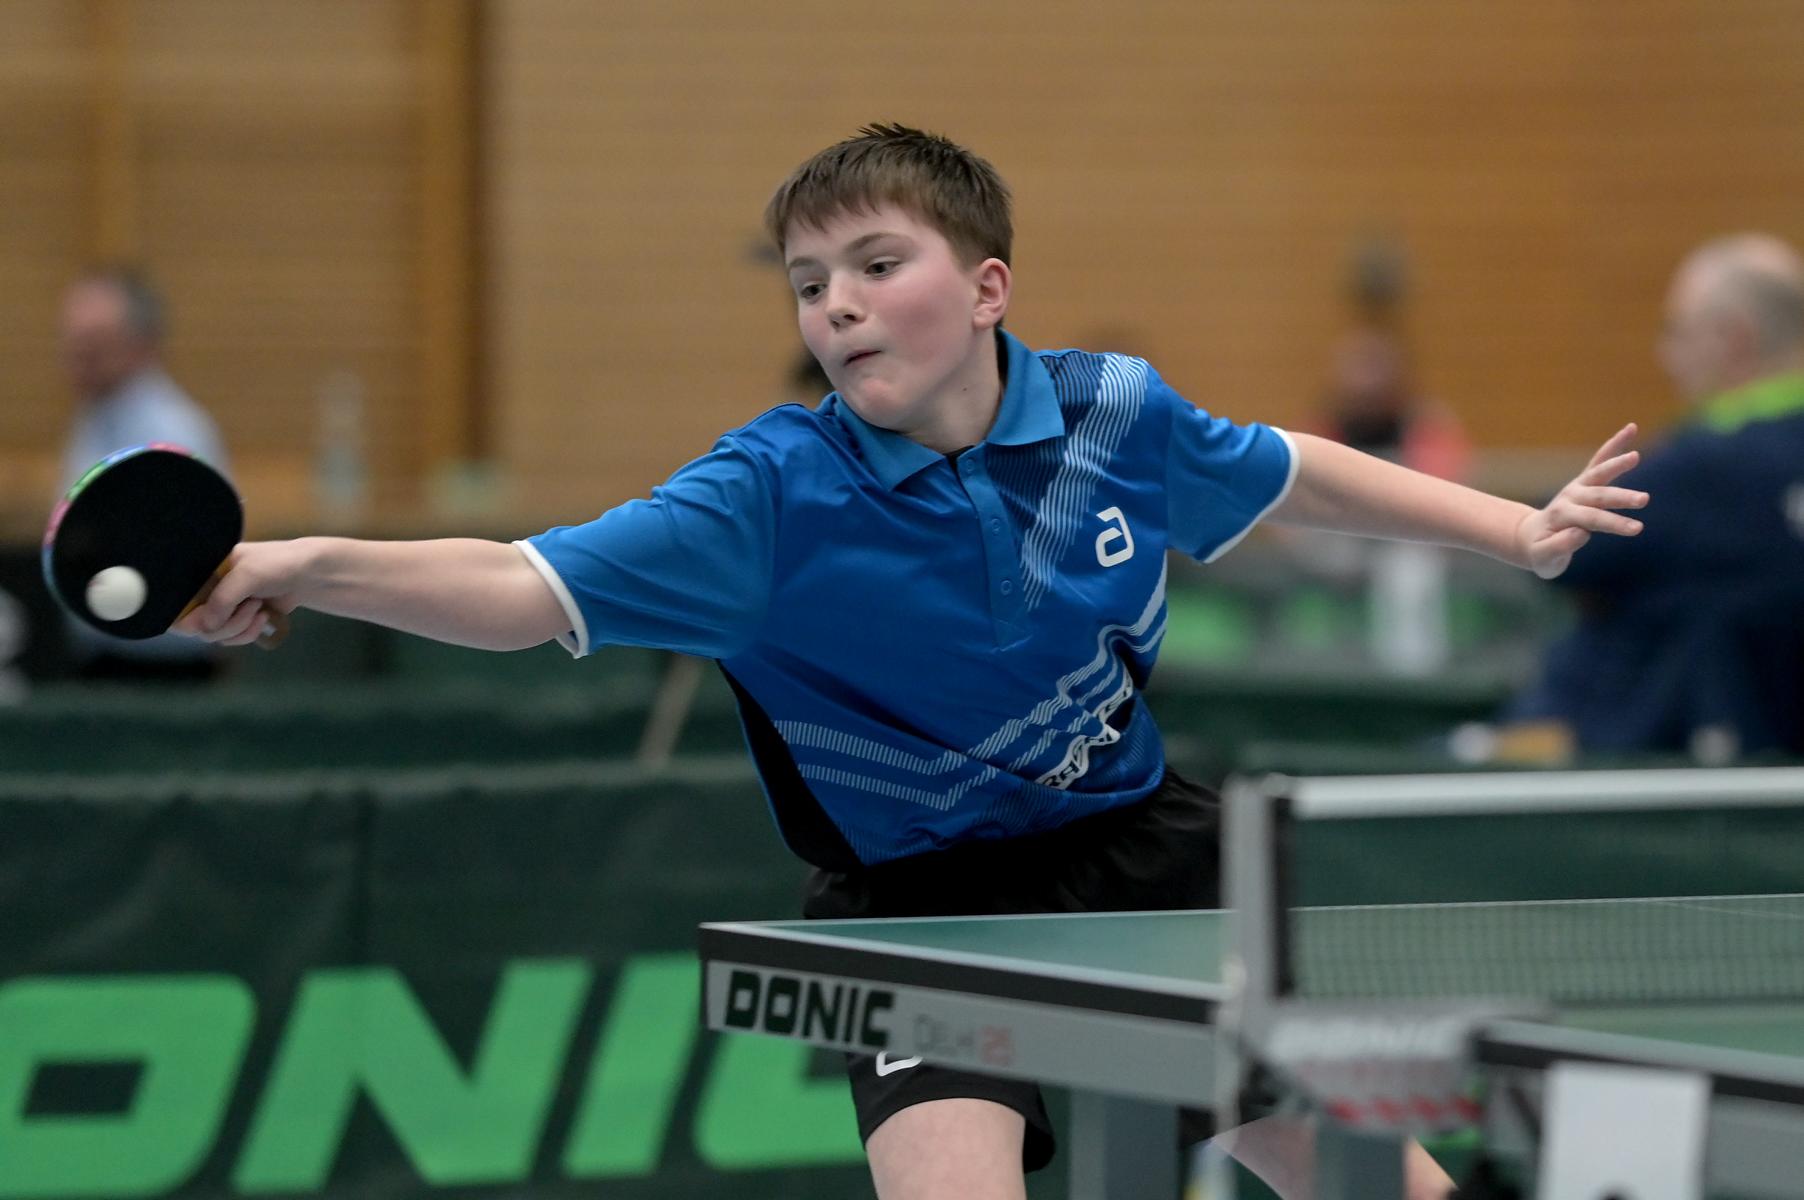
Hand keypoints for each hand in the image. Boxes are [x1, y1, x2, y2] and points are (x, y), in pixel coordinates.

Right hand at [173, 539, 309, 646]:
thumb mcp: (248, 575)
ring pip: (214, 635)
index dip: (187, 617)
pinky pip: (231, 639)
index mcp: (201, 573)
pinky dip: (247, 633)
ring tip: (258, 608)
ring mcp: (221, 607)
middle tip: (248, 607)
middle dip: (225, 622)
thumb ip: (223, 599)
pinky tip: (263, 616)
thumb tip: (205, 628)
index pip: (176, 602)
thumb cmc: (278, 564)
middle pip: (195, 625)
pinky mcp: (236, 620)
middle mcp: (206, 591)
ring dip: (239, 627)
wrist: (307, 574)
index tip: (207, 622)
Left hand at [1515, 423, 1647, 578]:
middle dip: (1621, 498)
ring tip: (1635, 456)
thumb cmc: (1540, 552)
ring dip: (1616, 464)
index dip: (1614, 523)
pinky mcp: (1585, 482)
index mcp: (1561, 516)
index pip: (1592, 519)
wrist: (1531, 538)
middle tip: (1644, 499)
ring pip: (1599, 473)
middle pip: (1598, 497)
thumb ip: (1560, 546)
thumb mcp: (1544, 559)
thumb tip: (1581, 533)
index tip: (1636, 528)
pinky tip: (1632, 428)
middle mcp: (1569, 498)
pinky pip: (1600, 461)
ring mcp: (1577, 487)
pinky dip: (1614, 445)